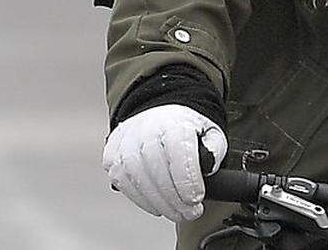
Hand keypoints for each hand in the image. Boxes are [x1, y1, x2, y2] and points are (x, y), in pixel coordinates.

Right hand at [102, 105, 227, 222]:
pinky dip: (140, 198)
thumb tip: (208, 167)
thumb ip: (215, 149)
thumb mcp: (211, 132)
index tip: (197, 198)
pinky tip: (157, 205)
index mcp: (173, 122)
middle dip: (174, 198)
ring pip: (137, 177)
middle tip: (189, 213)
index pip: (178, 152)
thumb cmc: (186, 128)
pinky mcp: (112, 154)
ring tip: (175, 212)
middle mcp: (146, 129)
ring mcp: (126, 141)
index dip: (187, 180)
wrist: (160, 115)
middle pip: (157, 168)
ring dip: (158, 202)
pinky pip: (122, 180)